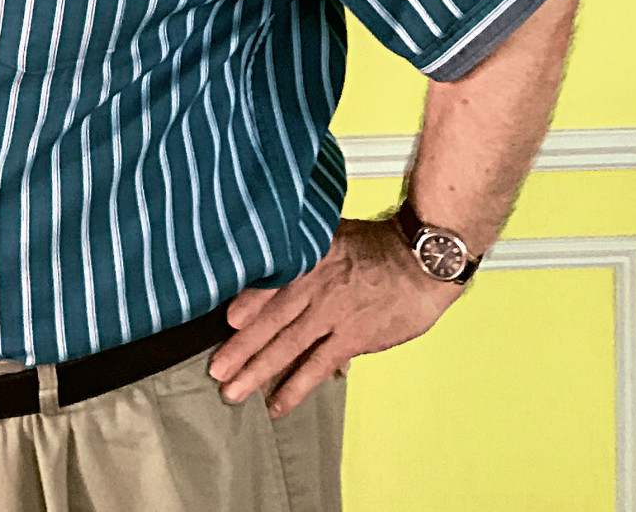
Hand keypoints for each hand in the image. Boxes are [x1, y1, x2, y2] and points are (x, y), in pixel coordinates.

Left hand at [208, 217, 461, 416]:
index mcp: (304, 259)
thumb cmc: (376, 243)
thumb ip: (301, 249)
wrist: (420, 259)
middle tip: (216, 370)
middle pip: (269, 321)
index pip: (266, 284)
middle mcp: (313, 287)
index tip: (223, 323)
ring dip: (258, 370)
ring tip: (233, 390)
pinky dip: (296, 386)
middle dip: (239, 348)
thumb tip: (273, 260)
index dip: (244, 304)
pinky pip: (317, 365)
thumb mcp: (329, 232)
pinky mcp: (352, 338)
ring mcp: (331, 315)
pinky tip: (277, 403)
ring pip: (286, 346)